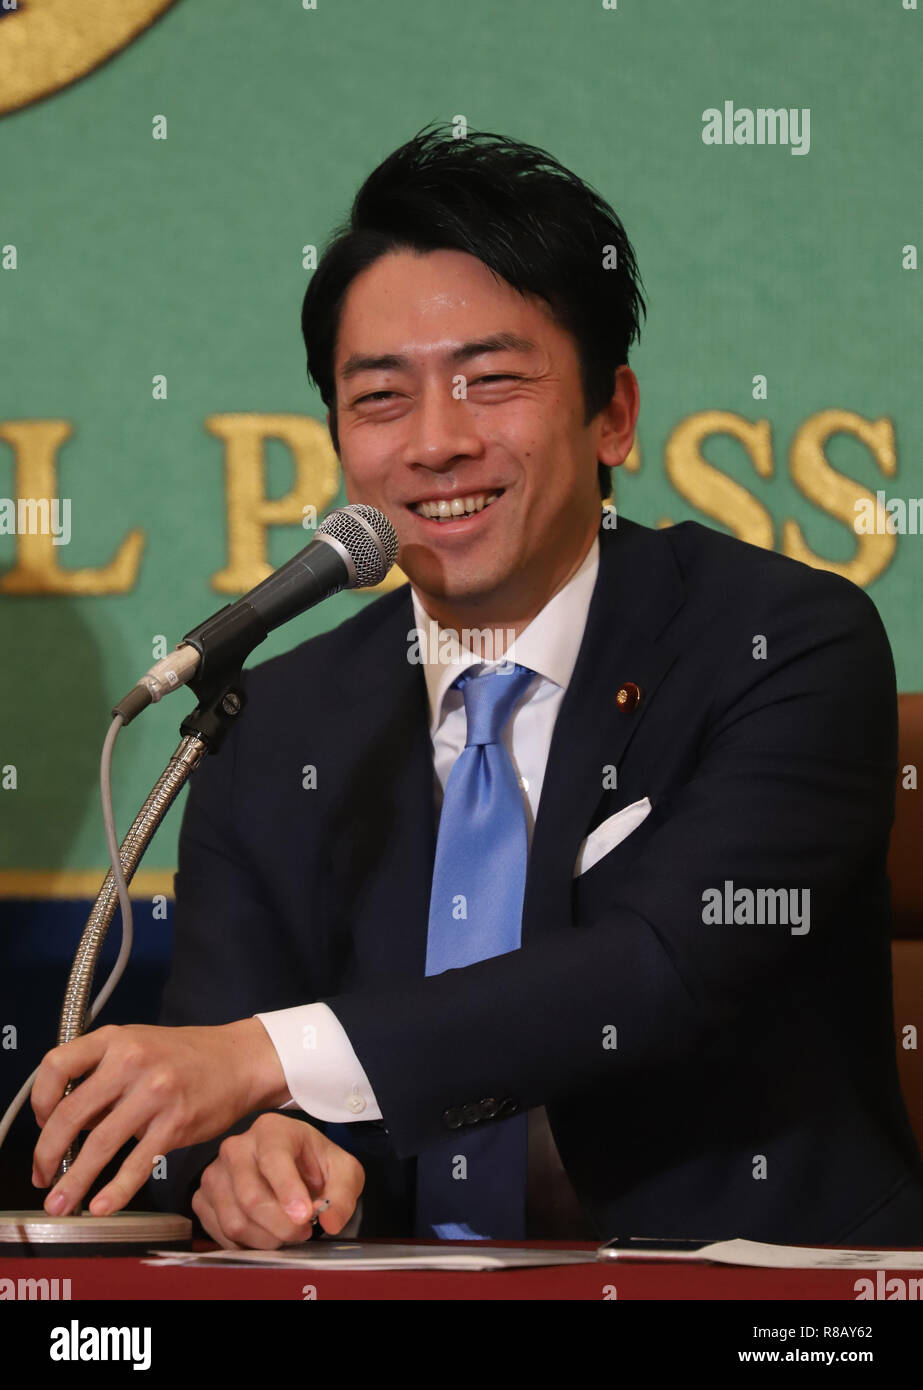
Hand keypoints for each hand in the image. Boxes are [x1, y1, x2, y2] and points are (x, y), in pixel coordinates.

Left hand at [31, 1019, 289, 1217]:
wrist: (240, 1060)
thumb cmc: (186, 1056)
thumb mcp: (139, 1046)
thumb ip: (103, 1077)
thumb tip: (68, 1122)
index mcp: (116, 1039)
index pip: (56, 1065)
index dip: (39, 1098)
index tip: (40, 1121)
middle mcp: (131, 1062)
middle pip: (70, 1114)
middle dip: (46, 1153)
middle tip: (41, 1175)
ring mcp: (154, 1093)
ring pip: (99, 1145)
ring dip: (73, 1180)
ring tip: (60, 1201)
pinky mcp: (176, 1123)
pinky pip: (137, 1164)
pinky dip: (115, 1190)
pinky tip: (102, 1205)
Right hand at [192, 1113, 364, 1248]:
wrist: (291, 1166)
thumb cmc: (314, 1164)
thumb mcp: (343, 1171)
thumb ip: (342, 1194)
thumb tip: (330, 1222)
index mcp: (272, 1130)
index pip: (274, 1159)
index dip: (288, 1190)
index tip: (304, 1216)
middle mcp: (237, 1147)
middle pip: (251, 1197)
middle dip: (281, 1225)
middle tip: (303, 1232)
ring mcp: (215, 1173)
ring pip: (234, 1220)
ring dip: (266, 1239)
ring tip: (286, 1233)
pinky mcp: (202, 1197)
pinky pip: (219, 1232)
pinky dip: (246, 1243)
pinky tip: (264, 1234)